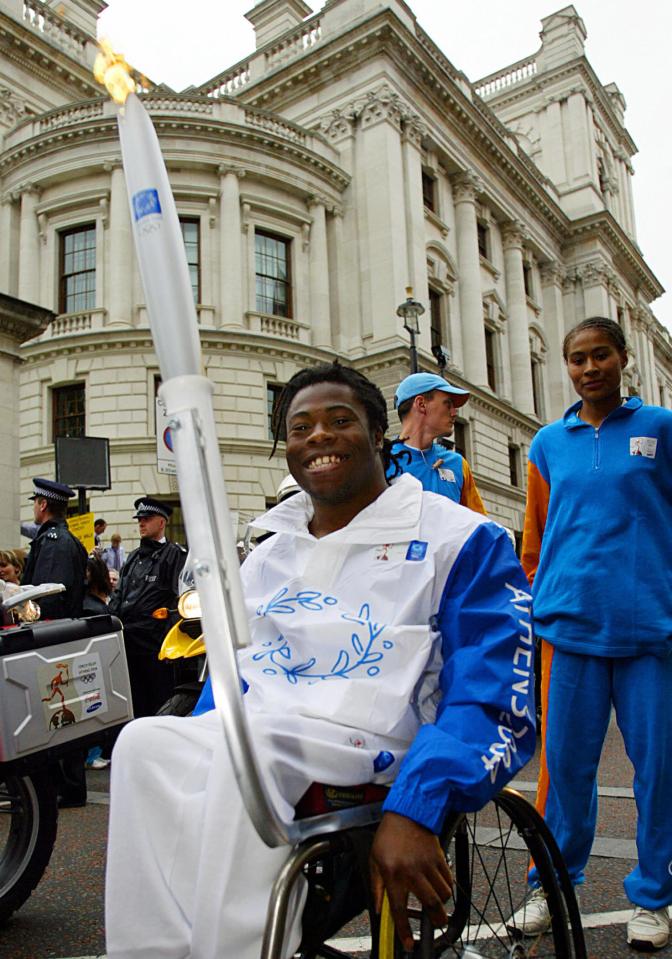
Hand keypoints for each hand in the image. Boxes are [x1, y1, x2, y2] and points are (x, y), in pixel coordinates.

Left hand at [370, 812, 452, 951]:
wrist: (407, 811)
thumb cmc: (389, 835)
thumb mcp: (375, 860)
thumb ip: (377, 887)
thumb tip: (379, 909)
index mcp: (392, 873)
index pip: (398, 909)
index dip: (404, 930)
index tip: (408, 943)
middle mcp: (411, 870)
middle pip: (430, 904)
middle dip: (436, 920)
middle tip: (436, 924)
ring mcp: (427, 864)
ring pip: (442, 894)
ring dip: (442, 903)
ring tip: (437, 903)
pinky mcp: (439, 857)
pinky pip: (448, 879)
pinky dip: (447, 887)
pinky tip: (440, 885)